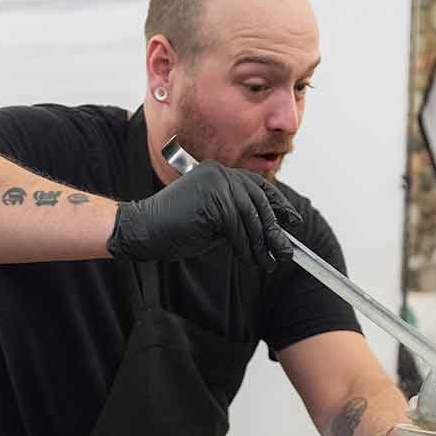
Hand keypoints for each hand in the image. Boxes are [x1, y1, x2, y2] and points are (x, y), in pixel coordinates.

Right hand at [106, 160, 301, 270]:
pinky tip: (249, 259)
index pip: (257, 185)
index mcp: (218, 173)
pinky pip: (237, 227)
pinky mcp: (213, 201)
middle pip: (258, 200)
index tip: (292, 221)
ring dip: (260, 243)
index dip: (278, 203)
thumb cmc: (175, 228)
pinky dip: (245, 247)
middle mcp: (219, 173)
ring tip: (268, 262)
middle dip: (273, 228)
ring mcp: (216, 185)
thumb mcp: (214, 221)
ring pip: (249, 217)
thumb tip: (272, 233)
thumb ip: (238, 219)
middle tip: (285, 250)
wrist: (144, 229)